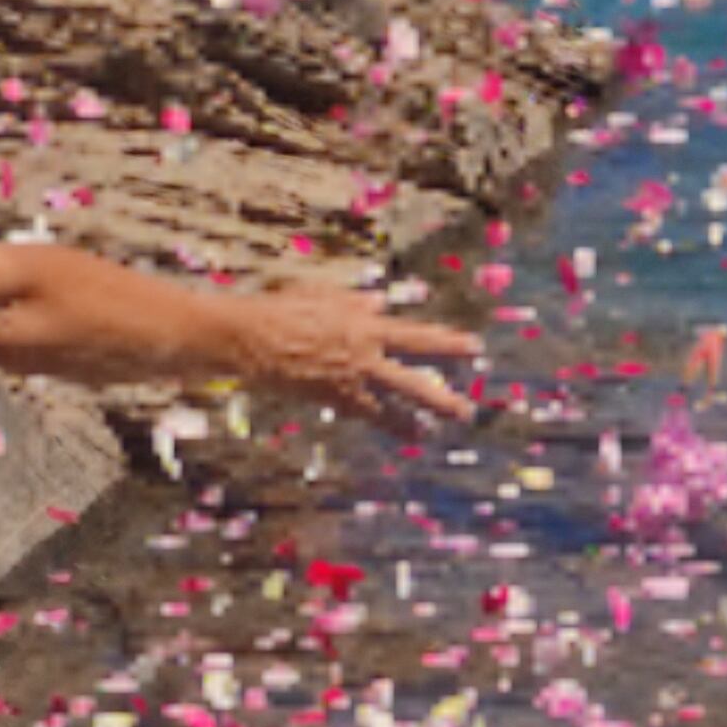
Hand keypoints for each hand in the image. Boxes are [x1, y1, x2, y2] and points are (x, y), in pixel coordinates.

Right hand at [212, 283, 481, 422]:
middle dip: (441, 397)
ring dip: (417, 418)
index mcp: (366, 326)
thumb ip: (355, 301)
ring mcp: (348, 380)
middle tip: (467, 409)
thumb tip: (379, 302)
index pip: (417, 337)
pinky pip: (365, 413)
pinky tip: (401, 431)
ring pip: (391, 404)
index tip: (474, 349)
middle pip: (412, 380)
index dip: (448, 344)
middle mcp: (364, 356)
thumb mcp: (324, 294)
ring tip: (437, 430)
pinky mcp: (331, 398)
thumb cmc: (285, 308)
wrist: (252, 338)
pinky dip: (385, 422)